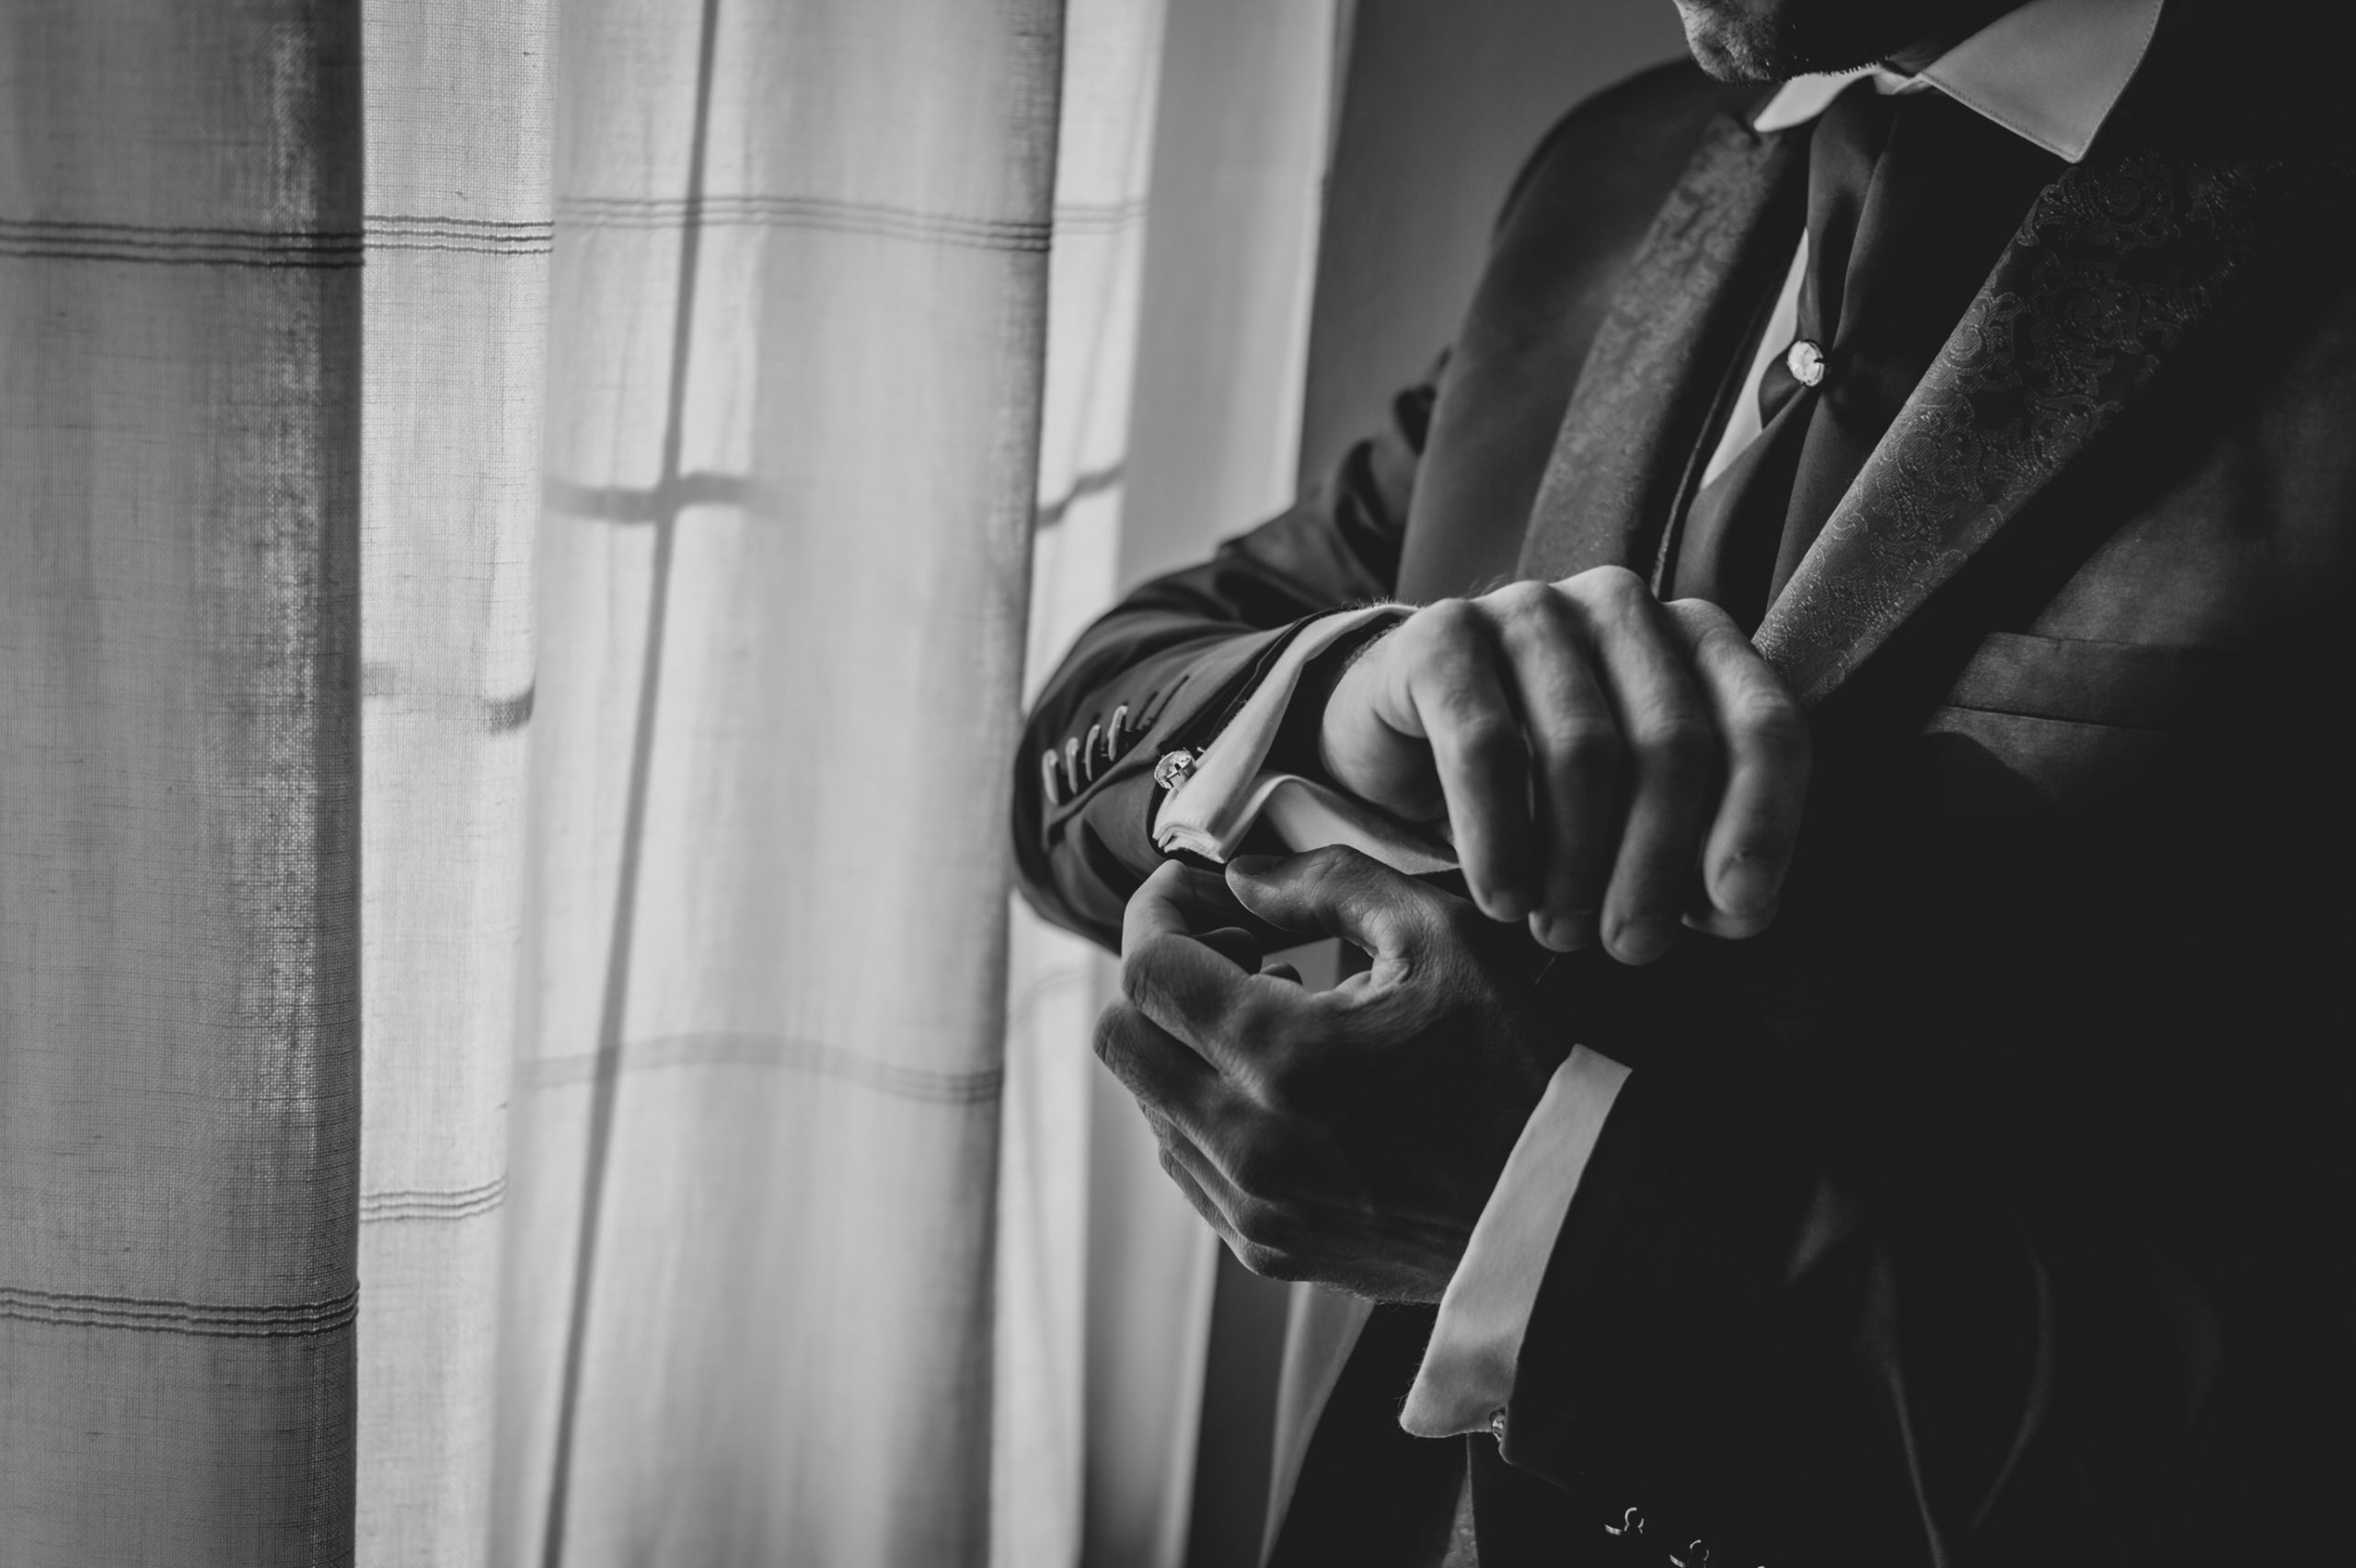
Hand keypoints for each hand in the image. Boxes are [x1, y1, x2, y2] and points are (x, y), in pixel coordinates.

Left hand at [1096, 849, 1557, 1302]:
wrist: (1561, 1210)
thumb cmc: (1514, 1067)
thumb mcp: (1442, 938)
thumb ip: (1330, 883)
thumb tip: (1244, 877)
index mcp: (1286, 1057)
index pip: (1148, 967)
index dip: (1158, 910)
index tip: (1198, 892)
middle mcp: (1249, 1143)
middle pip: (1121, 1037)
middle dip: (1161, 977)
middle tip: (1237, 954)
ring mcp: (1251, 1206)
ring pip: (1147, 1101)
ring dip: (1185, 1045)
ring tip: (1274, 1019)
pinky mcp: (1264, 1248)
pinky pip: (1187, 1162)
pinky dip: (1209, 1109)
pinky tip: (1284, 1086)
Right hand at [1316, 567, 1808, 961]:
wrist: (1400, 738)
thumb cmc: (1541, 786)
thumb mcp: (1634, 820)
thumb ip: (1697, 855)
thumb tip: (1740, 908)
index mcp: (1697, 640)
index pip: (1763, 723)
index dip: (1763, 820)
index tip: (1737, 908)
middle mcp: (1622, 606)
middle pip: (1672, 742)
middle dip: (1656, 863)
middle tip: (1630, 945)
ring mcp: (1530, 610)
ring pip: (1583, 748)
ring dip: (1576, 863)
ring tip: (1560, 930)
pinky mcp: (1442, 636)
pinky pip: (1484, 746)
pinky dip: (1500, 839)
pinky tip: (1503, 897)